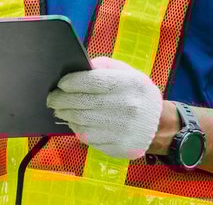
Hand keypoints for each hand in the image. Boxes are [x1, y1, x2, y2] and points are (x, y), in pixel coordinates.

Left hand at [46, 56, 162, 160]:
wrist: (159, 124)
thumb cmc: (137, 93)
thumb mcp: (128, 72)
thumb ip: (104, 66)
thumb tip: (80, 67)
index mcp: (129, 85)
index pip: (92, 82)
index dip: (72, 82)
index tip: (61, 84)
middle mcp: (126, 107)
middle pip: (82, 103)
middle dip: (61, 100)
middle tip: (52, 98)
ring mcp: (122, 129)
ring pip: (82, 121)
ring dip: (66, 115)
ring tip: (60, 110)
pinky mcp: (118, 146)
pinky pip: (89, 137)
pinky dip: (77, 129)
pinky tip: (74, 122)